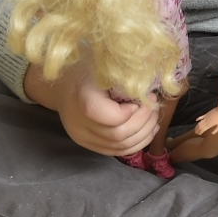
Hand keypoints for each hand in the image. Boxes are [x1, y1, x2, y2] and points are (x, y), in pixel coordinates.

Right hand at [25, 62, 159, 155]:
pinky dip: (138, 142)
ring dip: (145, 133)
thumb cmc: (89, 69)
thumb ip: (126, 76)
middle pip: (118, 134)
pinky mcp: (89, 145)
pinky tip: (149, 129)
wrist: (64, 85)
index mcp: (82, 98)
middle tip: (153, 105)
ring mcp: (83, 138)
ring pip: (120, 146)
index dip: (131, 111)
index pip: (108, 116)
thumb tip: (151, 82)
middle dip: (144, 121)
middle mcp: (79, 124)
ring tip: (153, 116)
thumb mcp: (106, 65)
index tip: (142, 98)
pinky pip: (118, 152)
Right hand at [193, 108, 217, 137]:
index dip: (200, 132)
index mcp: (209, 125)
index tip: (198, 134)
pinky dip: (198, 118)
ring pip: (199, 122)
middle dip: (197, 130)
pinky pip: (201, 117)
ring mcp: (205, 117)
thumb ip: (216, 130)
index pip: (202, 129)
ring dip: (197, 126)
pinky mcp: (206, 114)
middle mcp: (206, 122)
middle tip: (195, 132)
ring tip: (195, 128)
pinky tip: (196, 120)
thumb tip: (212, 133)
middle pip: (200, 127)